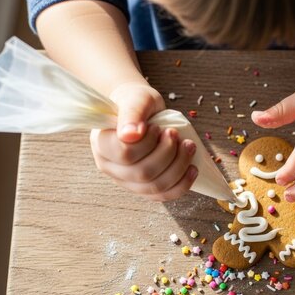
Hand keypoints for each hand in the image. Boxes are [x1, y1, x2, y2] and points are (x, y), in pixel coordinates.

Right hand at [90, 83, 197, 200]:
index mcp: (101, 143)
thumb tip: (130, 135)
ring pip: (154, 187)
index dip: (147, 143)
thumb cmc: (136, 102)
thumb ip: (131, 113)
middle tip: (175, 134)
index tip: (157, 127)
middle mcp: (109, 166)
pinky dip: (181, 184)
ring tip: (188, 146)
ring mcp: (125, 180)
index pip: (124, 153)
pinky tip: (192, 170)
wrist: (141, 110)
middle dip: (167, 154)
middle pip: (142, 173)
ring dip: (178, 168)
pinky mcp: (141, 188)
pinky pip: (161, 195)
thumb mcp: (136, 98)